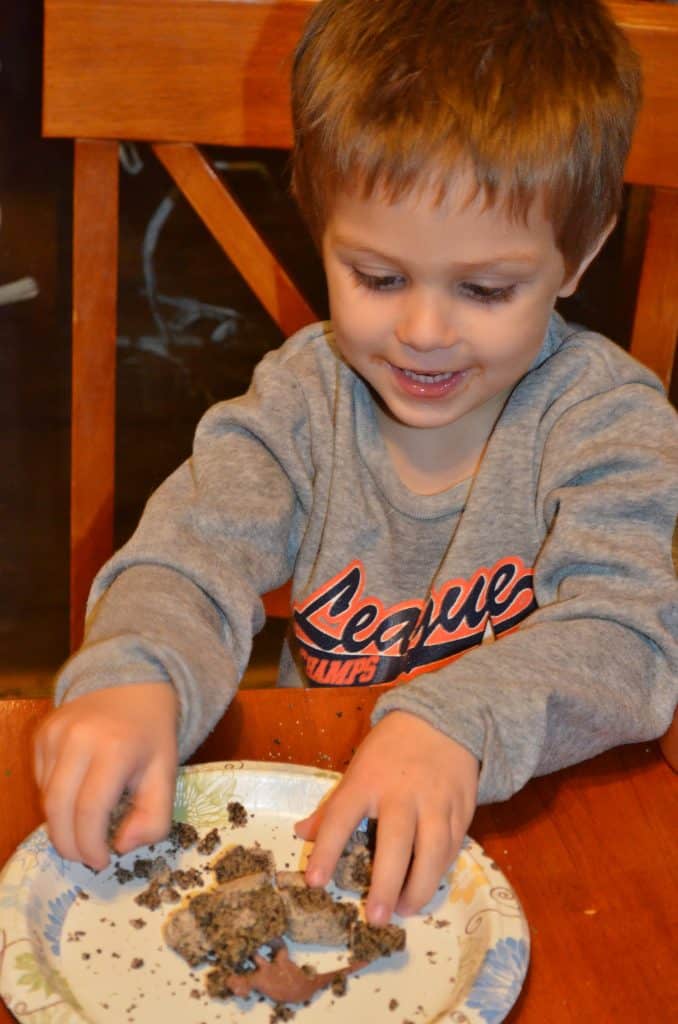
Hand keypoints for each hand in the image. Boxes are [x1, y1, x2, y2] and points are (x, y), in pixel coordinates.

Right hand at [33, 683, 178, 869]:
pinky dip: (56, 800)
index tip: (103, 861)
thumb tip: (122, 847)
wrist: (133, 685)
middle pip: (58, 809)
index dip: (91, 845)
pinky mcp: (41, 733)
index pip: (90, 810)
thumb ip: (154, 817)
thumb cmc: (151, 734)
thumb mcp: (167, 774)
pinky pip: (41, 781)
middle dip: (69, 844)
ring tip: (85, 828)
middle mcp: (78, 737)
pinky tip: (77, 796)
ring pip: (46, 798)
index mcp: (115, 747)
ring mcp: (54, 733)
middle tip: (86, 857)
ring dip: (62, 824)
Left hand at [295, 711, 478, 924]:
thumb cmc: (391, 749)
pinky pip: (453, 846)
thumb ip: (333, 806)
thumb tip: (301, 833)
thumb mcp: (358, 768)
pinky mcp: (462, 808)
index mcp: (367, 780)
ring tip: (406, 909)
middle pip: (396, 842)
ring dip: (420, 886)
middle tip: (376, 917)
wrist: (443, 722)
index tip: (315, 882)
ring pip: (433, 850)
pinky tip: (428, 884)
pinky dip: (441, 870)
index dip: (327, 851)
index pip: (341, 817)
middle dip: (386, 882)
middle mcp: (402, 792)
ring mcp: (436, 801)